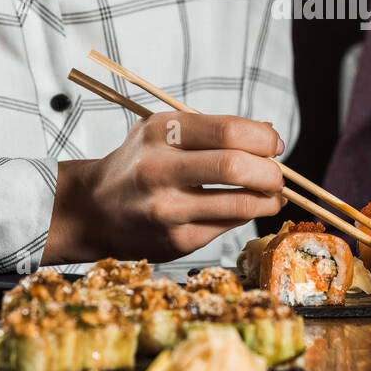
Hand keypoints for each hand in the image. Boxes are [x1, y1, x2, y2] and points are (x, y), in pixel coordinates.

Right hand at [42, 113, 285, 263]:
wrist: (93, 210)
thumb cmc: (139, 164)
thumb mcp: (163, 133)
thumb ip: (214, 130)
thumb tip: (269, 133)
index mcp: (159, 132)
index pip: (228, 130)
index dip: (262, 138)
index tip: (273, 145)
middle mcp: (158, 170)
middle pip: (235, 167)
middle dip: (270, 171)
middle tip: (277, 174)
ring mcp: (167, 210)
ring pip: (240, 203)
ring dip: (269, 198)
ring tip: (273, 194)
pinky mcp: (177, 240)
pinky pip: (228, 226)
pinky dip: (247, 215)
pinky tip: (247, 208)